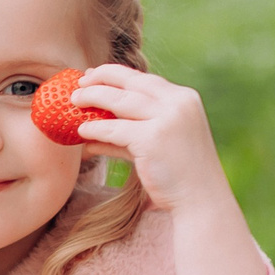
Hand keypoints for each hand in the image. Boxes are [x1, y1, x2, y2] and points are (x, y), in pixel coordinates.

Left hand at [69, 65, 267, 274]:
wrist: (201, 199)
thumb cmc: (182, 174)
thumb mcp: (163, 140)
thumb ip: (139, 126)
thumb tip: (100, 121)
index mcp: (185, 99)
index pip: (145, 79)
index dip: (117, 75)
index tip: (95, 75)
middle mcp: (178, 103)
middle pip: (130, 82)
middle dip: (101, 79)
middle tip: (79, 81)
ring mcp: (166, 119)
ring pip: (118, 100)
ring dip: (91, 97)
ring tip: (73, 101)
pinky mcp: (152, 138)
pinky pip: (113, 128)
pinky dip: (94, 128)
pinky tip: (81, 132)